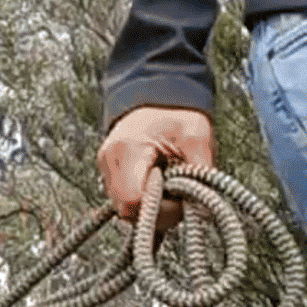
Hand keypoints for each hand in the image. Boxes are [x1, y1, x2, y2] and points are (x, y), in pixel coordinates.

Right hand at [98, 106, 216, 231]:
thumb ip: (201, 173)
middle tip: (178, 196)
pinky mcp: (108, 174)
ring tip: (169, 188)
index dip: (160, 210)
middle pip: (127, 211)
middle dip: (157, 212)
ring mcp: (105, 169)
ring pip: (124, 211)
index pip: (134, 202)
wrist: (157, 93)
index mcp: (128, 150)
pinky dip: (143, 203)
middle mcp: (109, 161)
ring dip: (150, 208)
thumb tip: (200, 208)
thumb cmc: (178, 113)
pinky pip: (123, 202)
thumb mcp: (198, 138)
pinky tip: (158, 190)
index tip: (180, 199)